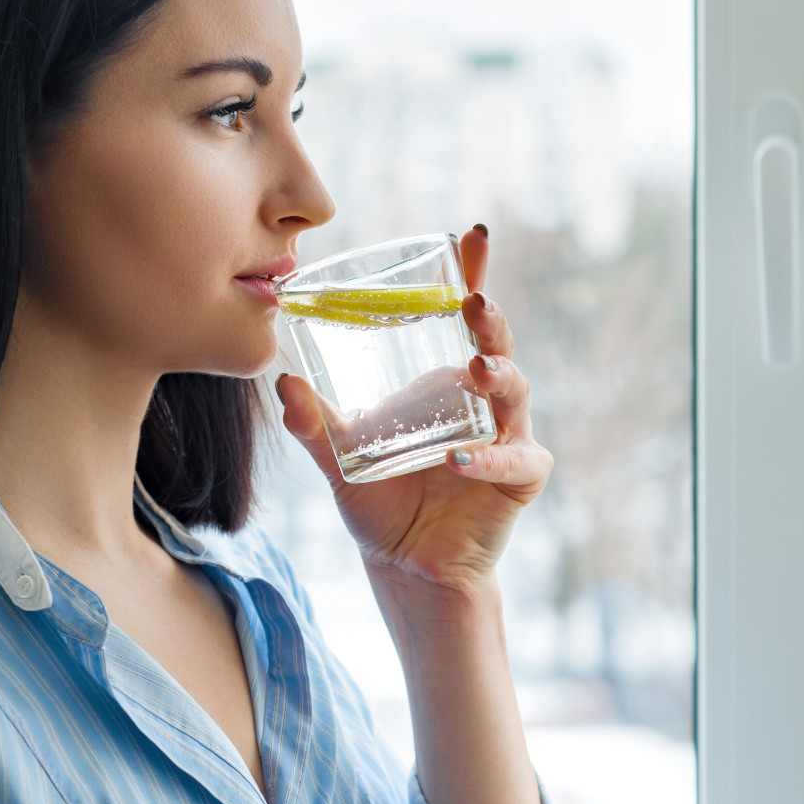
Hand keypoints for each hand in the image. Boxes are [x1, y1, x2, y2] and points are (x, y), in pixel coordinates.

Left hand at [275, 224, 551, 604]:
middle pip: (498, 346)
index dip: (473, 274)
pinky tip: (457, 460)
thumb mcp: (340, 459)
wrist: (406, 566)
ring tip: (475, 368)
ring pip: (517, 394)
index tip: (472, 237)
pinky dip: (488, 459)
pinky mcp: (520, 478)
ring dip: (499, 376)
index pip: (465, 318)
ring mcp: (507, 435)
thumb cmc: (382, 502)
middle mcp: (483, 399)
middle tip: (474, 301)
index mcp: (446, 378)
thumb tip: (284, 382)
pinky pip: (513, 461)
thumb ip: (314, 425)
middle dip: (491, 320)